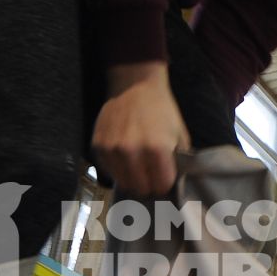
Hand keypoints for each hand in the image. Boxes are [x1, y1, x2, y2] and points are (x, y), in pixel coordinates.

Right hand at [93, 62, 189, 196]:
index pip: (161, 186)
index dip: (165, 183)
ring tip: (137, 165)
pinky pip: (109, 171)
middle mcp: (131, 152)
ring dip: (132, 178)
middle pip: (141, 189)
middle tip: (151, 174)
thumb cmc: (161, 111)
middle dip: (149, 184)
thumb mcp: (179, 134)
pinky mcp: (97, 147)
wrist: (134, 86)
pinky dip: (118, 169)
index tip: (164, 177)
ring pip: (123, 183)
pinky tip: (124, 156)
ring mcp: (112, 150)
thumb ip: (178, 162)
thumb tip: (176, 185)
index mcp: (157, 149)